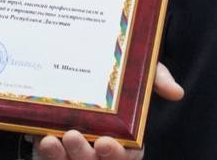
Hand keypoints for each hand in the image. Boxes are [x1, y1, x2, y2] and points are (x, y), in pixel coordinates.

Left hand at [33, 63, 183, 159]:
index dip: (117, 154)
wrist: (79, 66)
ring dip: (60, 157)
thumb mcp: (138, 74)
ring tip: (51, 138)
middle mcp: (101, 151)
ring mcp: (76, 154)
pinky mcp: (53, 151)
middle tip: (74, 135)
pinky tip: (39, 137)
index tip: (105, 142)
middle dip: (84, 156)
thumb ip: (157, 79)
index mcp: (126, 139)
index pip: (127, 156)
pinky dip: (45, 154)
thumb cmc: (117, 79)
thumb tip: (177, 91)